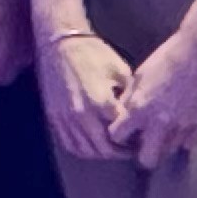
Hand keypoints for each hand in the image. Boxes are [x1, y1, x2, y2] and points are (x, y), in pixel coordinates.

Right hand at [38, 28, 134, 159]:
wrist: (59, 43)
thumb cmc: (93, 53)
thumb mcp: (120, 70)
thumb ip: (129, 97)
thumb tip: (138, 115)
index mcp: (101, 102)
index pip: (122, 133)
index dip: (134, 139)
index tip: (141, 138)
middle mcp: (82, 115)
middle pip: (104, 149)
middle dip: (120, 152)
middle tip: (130, 149)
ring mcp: (65, 119)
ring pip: (86, 151)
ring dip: (101, 154)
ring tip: (112, 149)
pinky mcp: (54, 118)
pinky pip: (69, 144)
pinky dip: (82, 150)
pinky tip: (92, 146)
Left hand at [107, 15, 196, 167]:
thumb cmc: (166, 58)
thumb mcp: (140, 76)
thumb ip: (129, 99)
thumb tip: (121, 115)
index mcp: (139, 108)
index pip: (117, 137)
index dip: (118, 135)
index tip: (123, 131)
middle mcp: (160, 122)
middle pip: (147, 160)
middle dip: (142, 154)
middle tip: (143, 142)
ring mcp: (182, 127)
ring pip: (168, 152)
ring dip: (163, 144)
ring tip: (163, 129)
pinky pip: (187, 144)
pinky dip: (181, 138)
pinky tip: (180, 123)